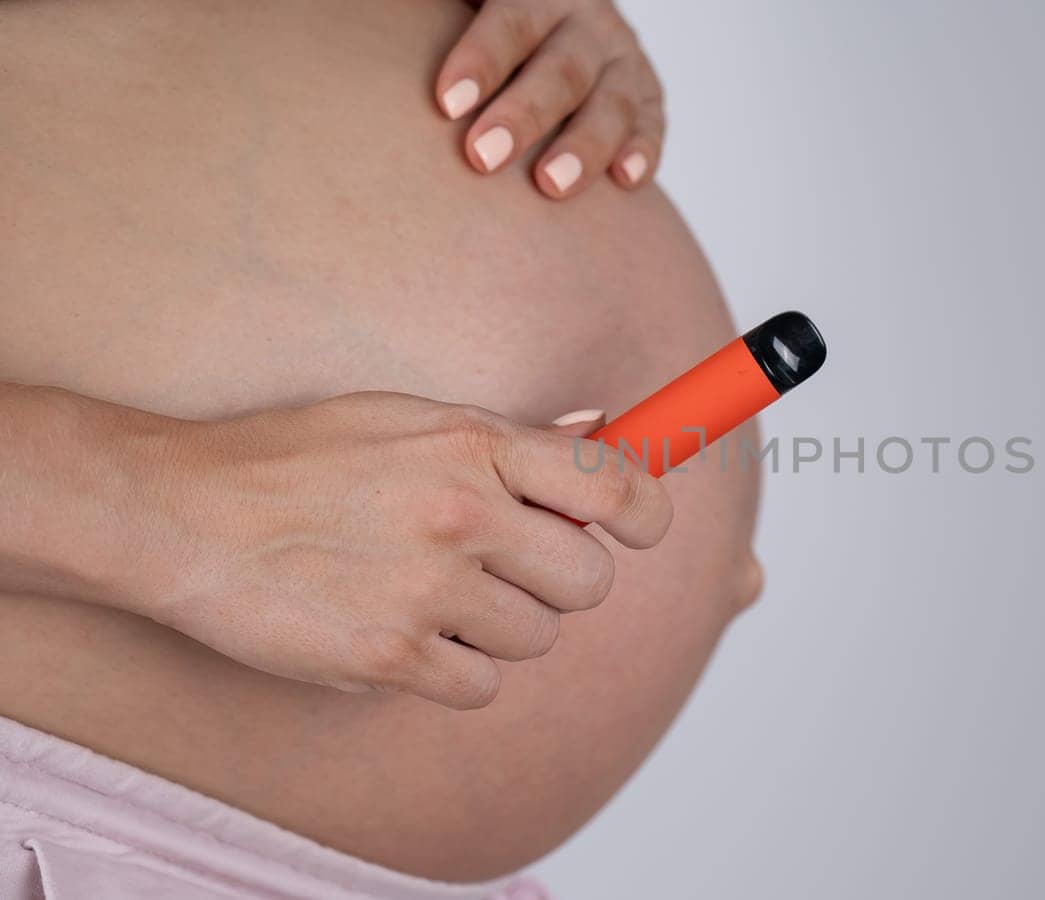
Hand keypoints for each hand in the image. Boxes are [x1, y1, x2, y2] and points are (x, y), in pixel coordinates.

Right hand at [139, 393, 671, 709]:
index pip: (616, 484)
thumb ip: (509, 434)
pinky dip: (454, 670)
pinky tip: (406, 633)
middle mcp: (462, 513)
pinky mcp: (388, 657)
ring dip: (501, 627)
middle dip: (562, 581)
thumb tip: (601, 427)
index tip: (639, 529)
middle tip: (507, 568)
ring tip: (432, 594)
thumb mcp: (404, 417)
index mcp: (474, 443)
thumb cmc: (293, 459)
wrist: (181, 514)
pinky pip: (482, 686)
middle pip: (591, 582)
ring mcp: (426, 589)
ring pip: (539, 639)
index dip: (647, 514)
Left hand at [435, 0, 664, 198]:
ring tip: (549, 186)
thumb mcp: (460, 3)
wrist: (554, 24)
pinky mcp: (648, 98)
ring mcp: (623, 60)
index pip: (512, 19)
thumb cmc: (480, 22)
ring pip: (613, 102)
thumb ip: (428, 7)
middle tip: (481, 158)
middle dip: (523, 114)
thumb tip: (360, 10)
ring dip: (584, 145)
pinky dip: (643, 150)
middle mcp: (588, 20)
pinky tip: (625, 180)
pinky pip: (652, 124)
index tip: (445, 103)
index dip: (481, 58)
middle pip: (561, 68)